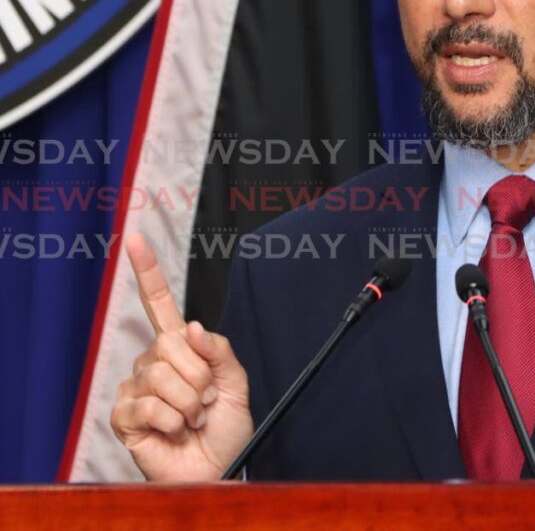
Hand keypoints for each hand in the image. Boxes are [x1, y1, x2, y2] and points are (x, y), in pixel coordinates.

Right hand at [110, 234, 253, 480]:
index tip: (135, 240)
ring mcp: (137, 387)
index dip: (148, 272)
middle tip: (207, 401)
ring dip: (188, 402)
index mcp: (181, 347)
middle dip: (199, 375)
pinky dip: (172, 421)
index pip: (160, 304)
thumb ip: (218, 351)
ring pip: (160, 374)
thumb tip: (189, 326)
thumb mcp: (236, 382)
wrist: (218, 468)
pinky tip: (175, 431)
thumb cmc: (226, 427)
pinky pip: (148, 404)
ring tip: (192, 419)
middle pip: (169, 343)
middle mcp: (154, 361)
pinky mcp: (124, 416)